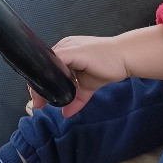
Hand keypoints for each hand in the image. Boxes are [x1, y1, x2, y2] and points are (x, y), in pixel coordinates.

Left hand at [30, 24, 162, 117]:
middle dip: (38, 88)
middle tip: (38, 104)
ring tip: (41, 102)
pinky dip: (48, 77)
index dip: (42, 85)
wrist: (125, 57)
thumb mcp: (88, 86)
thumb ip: (77, 98)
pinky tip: (49, 90)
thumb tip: (67, 114)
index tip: (40, 101)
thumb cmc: (109, 67)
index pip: (49, 69)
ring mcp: (67, 48)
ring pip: (46, 66)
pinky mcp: (70, 52)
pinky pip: (54, 63)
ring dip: (41, 86)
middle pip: (45, 68)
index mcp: (67, 54)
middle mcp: (64, 49)